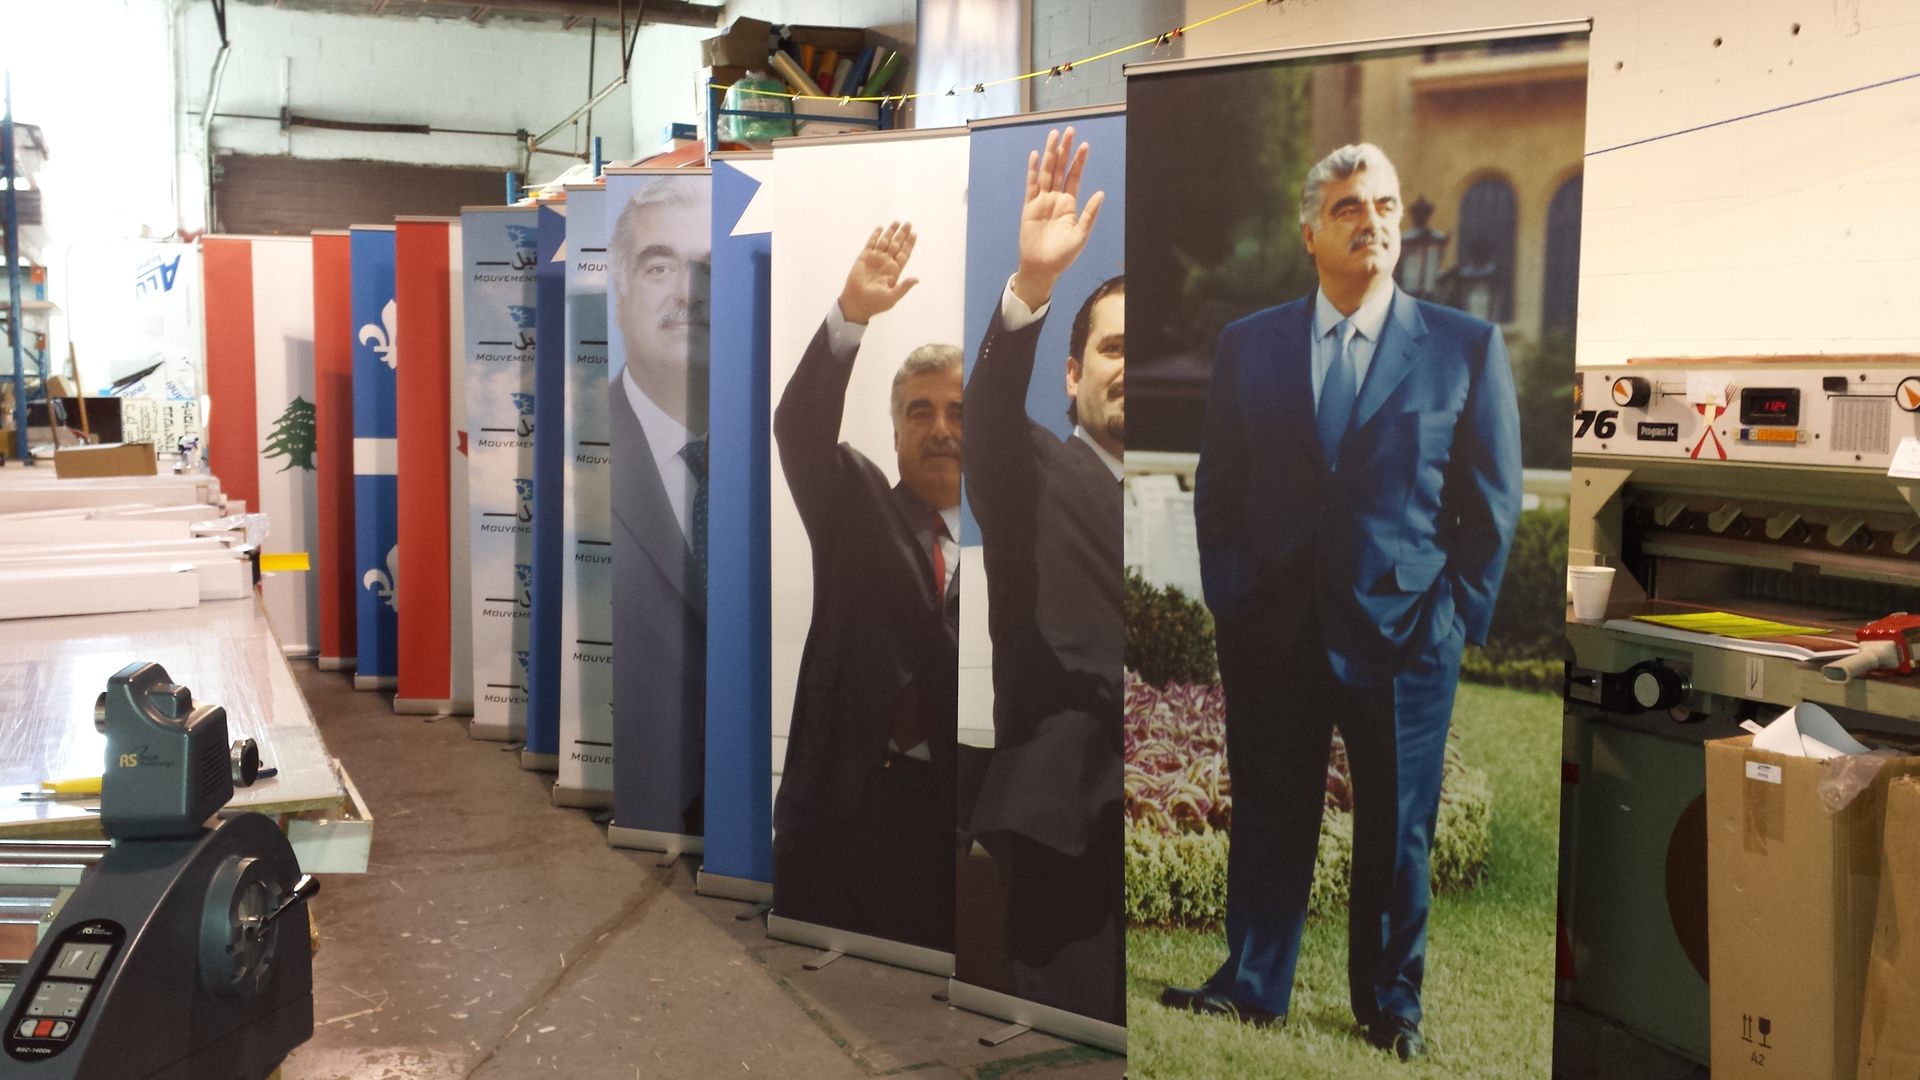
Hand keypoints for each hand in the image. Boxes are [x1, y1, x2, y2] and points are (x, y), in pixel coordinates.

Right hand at [838, 221, 919, 324]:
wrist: (856, 302)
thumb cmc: (875, 303)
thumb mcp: (892, 297)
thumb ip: (904, 287)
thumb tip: (917, 279)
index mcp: (894, 271)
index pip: (904, 254)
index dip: (909, 244)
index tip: (914, 234)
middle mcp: (886, 263)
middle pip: (896, 245)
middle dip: (902, 234)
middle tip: (909, 223)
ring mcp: (875, 259)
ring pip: (885, 241)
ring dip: (891, 232)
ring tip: (897, 222)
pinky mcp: (864, 257)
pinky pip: (871, 243)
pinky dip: (876, 235)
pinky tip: (880, 227)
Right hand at [1011, 127, 1105, 311]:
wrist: (1041, 268)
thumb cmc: (1063, 255)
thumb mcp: (1081, 235)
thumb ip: (1090, 214)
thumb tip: (1101, 193)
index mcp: (1069, 204)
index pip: (1074, 177)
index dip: (1079, 161)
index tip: (1085, 145)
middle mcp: (1055, 199)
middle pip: (1060, 169)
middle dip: (1064, 150)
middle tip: (1069, 131)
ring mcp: (1041, 201)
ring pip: (1046, 172)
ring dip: (1049, 154)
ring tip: (1053, 136)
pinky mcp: (1029, 207)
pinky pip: (1031, 186)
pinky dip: (1033, 171)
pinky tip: (1035, 156)